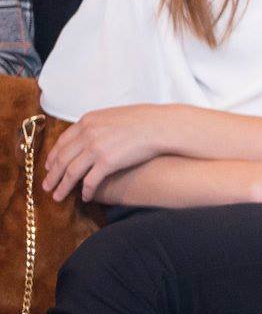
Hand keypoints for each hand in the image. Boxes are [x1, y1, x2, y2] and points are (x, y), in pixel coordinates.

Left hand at [43, 104, 180, 201]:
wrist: (161, 125)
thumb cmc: (144, 120)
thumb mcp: (113, 115)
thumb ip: (96, 125)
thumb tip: (88, 136)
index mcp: (87, 121)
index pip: (61, 142)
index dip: (52, 157)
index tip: (48, 167)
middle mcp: (87, 134)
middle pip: (61, 159)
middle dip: (51, 175)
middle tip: (47, 187)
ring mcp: (96, 148)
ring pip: (71, 173)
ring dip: (62, 187)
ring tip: (58, 197)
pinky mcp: (107, 162)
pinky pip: (90, 181)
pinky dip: (86, 191)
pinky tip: (85, 197)